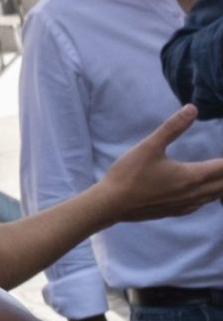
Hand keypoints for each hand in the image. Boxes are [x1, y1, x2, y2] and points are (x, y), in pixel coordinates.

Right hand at [97, 105, 222, 222]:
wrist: (109, 205)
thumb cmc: (129, 175)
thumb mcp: (149, 146)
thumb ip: (173, 127)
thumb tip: (193, 108)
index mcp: (191, 176)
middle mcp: (192, 193)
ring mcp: (184, 205)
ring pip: (214, 197)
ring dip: (221, 186)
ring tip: (221, 177)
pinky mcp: (174, 212)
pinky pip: (200, 205)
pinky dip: (209, 197)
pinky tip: (203, 193)